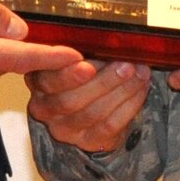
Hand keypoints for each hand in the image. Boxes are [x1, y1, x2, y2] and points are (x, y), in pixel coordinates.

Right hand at [26, 57, 151, 152]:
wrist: (93, 107)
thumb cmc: (83, 72)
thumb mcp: (75, 56)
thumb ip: (83, 49)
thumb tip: (108, 38)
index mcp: (37, 82)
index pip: (47, 80)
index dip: (66, 72)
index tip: (84, 58)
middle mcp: (45, 109)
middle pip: (70, 100)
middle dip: (103, 80)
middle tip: (126, 64)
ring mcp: (66, 129)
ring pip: (94, 113)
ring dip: (122, 90)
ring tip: (139, 72)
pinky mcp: (88, 141)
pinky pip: (111, 125)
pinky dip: (130, 105)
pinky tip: (142, 87)